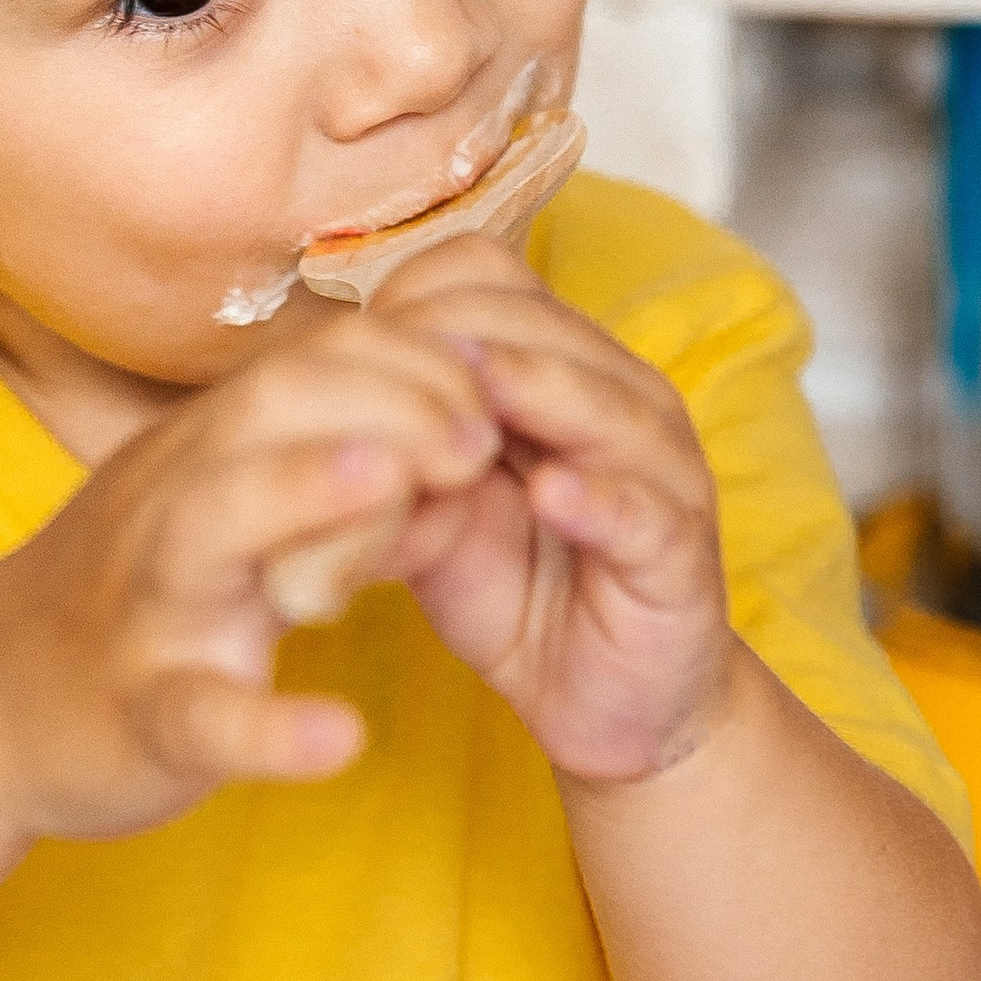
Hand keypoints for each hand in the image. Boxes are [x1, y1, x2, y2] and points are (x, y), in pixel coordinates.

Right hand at [0, 312, 504, 838]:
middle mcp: (169, 510)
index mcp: (204, 457)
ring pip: (208, 531)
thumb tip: (449, 418)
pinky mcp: (138, 714)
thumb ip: (319, 459)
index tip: (494, 380)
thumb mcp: (221, 501)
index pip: (309, 365)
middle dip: (379, 408)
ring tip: (390, 487)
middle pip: (262, 417)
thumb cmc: (136, 591)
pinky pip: (197, 714)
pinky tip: (339, 738)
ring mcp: (146, 610)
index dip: (407, 360)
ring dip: (297, 496)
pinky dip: (267, 728)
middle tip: (479, 437)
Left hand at [367, 235, 735, 783]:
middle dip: (456, 341)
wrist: (602, 699)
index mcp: (557, 368)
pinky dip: (598, 500)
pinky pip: (644, 513)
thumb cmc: (518, 587)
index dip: (414, 305)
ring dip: (533, 394)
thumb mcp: (433, 513)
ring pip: (603, 404)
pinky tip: (549, 496)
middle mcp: (619, 398)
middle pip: (539, 325)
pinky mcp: (680, 554)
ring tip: (469, 400)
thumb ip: (388, 461)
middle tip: (387, 375)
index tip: (351, 352)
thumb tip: (299, 429)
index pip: (488, 281)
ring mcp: (661, 471)